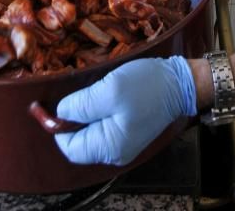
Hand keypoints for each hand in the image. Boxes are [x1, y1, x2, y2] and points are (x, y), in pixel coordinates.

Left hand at [53, 57, 196, 165]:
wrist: (181, 82)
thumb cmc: (147, 85)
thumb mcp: (110, 90)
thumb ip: (80, 105)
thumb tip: (58, 114)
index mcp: (109, 147)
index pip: (69, 146)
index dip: (57, 125)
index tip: (53, 101)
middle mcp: (114, 152)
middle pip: (78, 141)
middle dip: (72, 118)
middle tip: (78, 92)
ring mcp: (122, 143)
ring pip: (89, 132)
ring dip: (84, 113)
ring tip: (92, 92)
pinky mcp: (127, 132)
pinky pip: (102, 126)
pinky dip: (96, 113)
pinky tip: (102, 97)